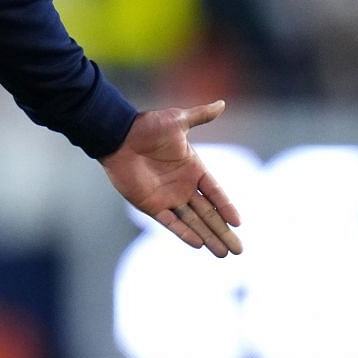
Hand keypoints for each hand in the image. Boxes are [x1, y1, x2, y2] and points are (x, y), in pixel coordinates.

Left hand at [102, 103, 242, 256]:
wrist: (118, 136)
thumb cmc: (147, 127)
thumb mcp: (178, 121)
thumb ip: (200, 116)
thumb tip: (222, 103)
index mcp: (193, 168)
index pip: (215, 192)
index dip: (226, 207)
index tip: (239, 223)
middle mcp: (183, 185)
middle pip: (208, 214)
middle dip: (223, 232)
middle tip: (238, 251)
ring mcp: (168, 197)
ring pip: (193, 222)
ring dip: (208, 237)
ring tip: (223, 254)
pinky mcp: (151, 205)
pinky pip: (171, 222)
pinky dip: (184, 233)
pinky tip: (199, 244)